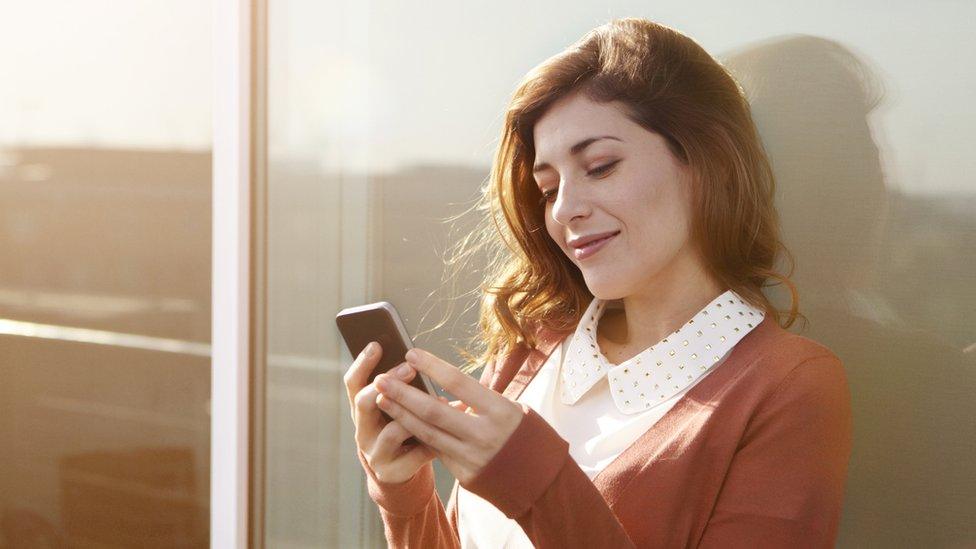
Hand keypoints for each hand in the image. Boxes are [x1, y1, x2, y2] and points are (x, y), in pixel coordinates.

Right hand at [343, 341, 464, 483]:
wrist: (399, 470)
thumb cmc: (402, 426)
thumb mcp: (397, 405)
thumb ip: (401, 386)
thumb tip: (417, 356)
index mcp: (362, 409)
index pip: (353, 383)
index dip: (362, 363)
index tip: (377, 344)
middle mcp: (362, 429)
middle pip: (363, 403)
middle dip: (389, 383)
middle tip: (409, 369)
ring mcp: (375, 452)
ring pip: (391, 431)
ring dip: (416, 415)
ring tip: (440, 401)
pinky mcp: (392, 471)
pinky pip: (414, 454)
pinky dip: (433, 441)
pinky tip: (450, 431)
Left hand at [373, 347, 524, 484]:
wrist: (544, 483)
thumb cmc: (529, 438)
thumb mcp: (514, 410)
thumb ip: (480, 401)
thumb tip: (445, 388)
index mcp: (500, 411)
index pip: (458, 382)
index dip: (431, 367)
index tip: (411, 353)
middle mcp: (483, 434)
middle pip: (433, 410)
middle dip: (402, 393)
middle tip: (381, 378)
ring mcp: (472, 458)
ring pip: (427, 433)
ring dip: (401, 415)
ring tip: (381, 399)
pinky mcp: (465, 475)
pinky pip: (437, 451)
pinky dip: (419, 436)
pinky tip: (402, 424)